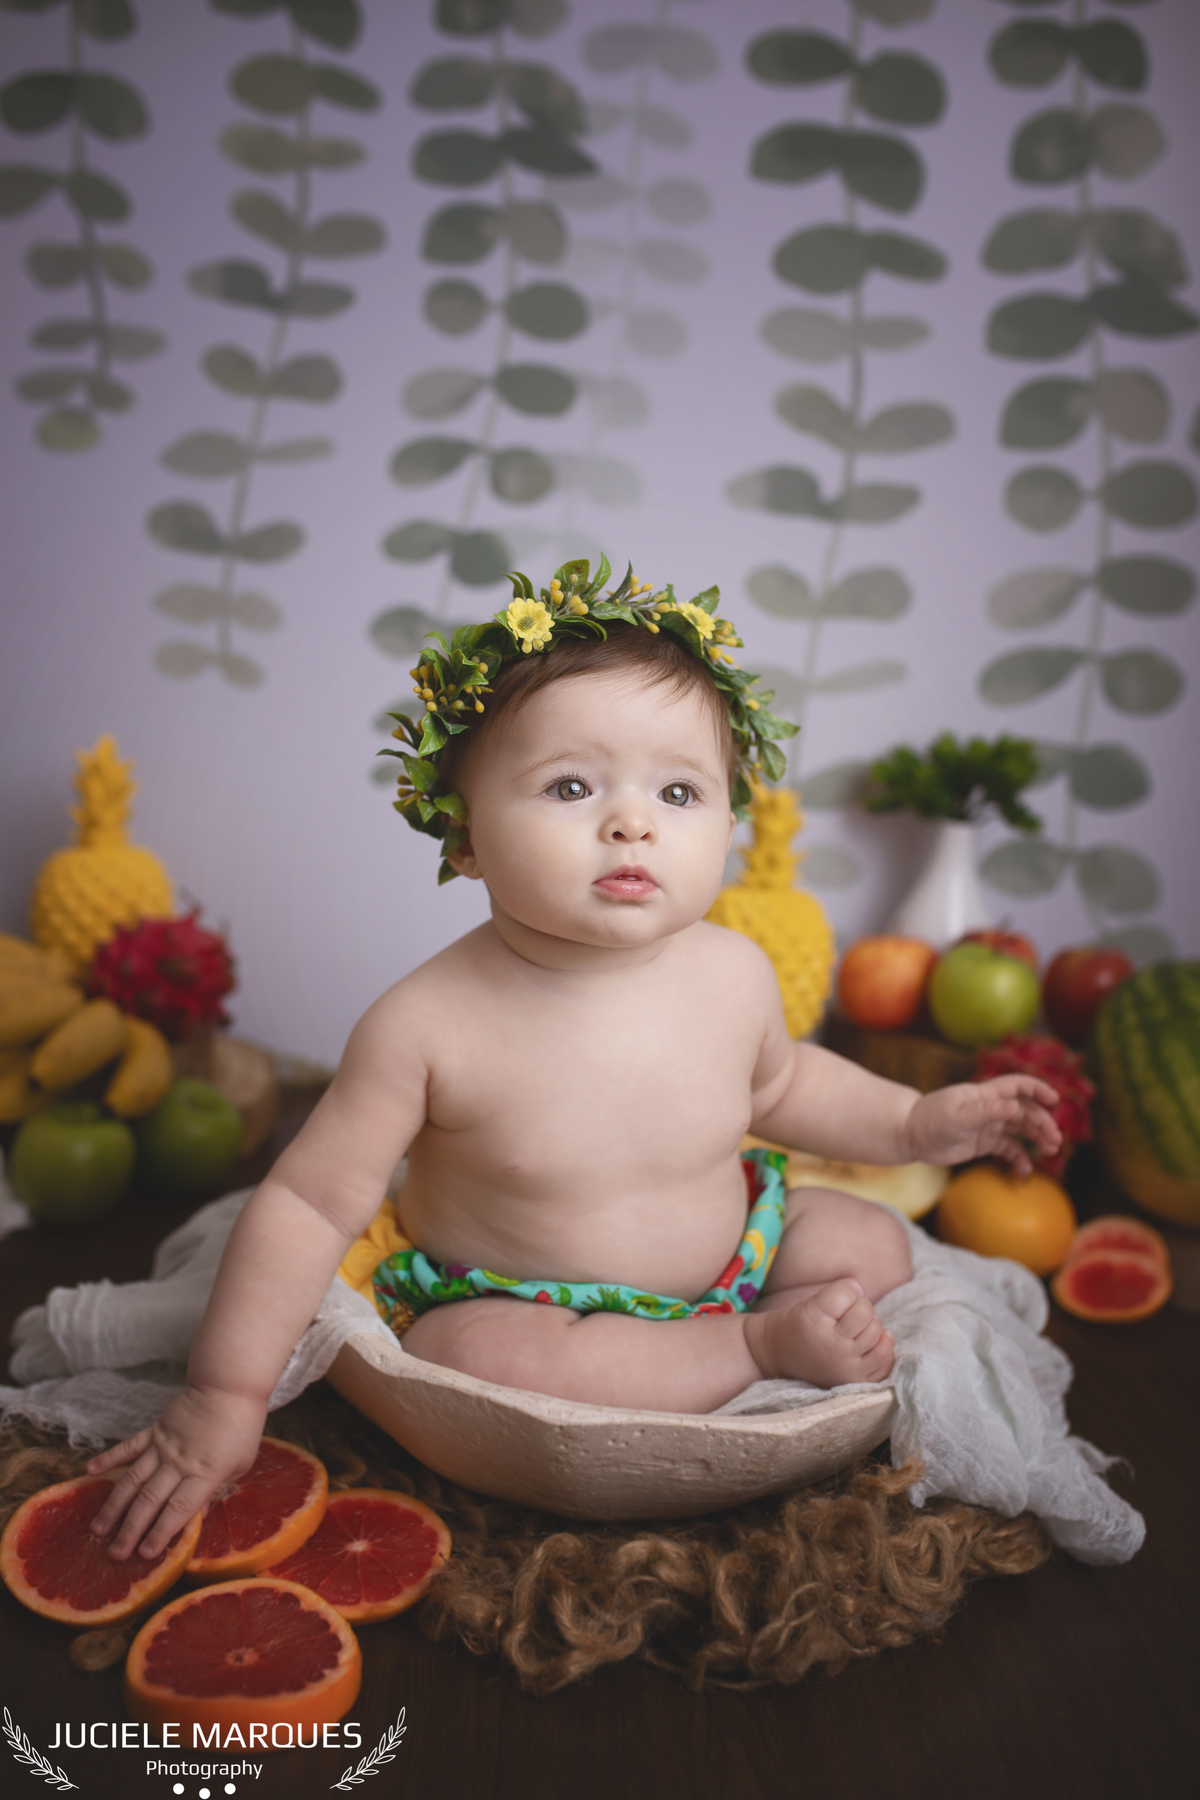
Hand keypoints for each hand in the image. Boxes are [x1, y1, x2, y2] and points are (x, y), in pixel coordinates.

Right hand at [86, 1386, 267, 1561]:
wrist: (229, 1386)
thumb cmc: (241, 1428)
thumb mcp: (240, 1464)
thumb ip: (217, 1490)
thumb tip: (197, 1516)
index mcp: (204, 1473)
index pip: (179, 1510)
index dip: (161, 1533)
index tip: (145, 1554)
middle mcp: (179, 1462)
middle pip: (150, 1500)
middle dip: (131, 1530)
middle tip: (115, 1553)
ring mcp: (163, 1446)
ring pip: (133, 1480)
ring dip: (115, 1505)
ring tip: (98, 1528)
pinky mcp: (154, 1430)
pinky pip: (129, 1446)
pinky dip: (109, 1458)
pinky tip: (90, 1471)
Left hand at [902, 1076, 1061, 1175]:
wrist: (911, 1135)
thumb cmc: (932, 1119)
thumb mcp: (960, 1114)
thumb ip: (988, 1110)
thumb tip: (1017, 1106)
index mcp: (985, 1094)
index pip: (1017, 1086)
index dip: (1038, 1089)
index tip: (1055, 1100)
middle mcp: (990, 1108)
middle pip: (1025, 1111)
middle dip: (1042, 1122)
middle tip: (1054, 1140)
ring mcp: (987, 1125)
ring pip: (1020, 1129)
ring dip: (1036, 1138)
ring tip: (1050, 1150)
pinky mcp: (982, 1143)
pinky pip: (1007, 1148)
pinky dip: (1018, 1157)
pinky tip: (1024, 1170)